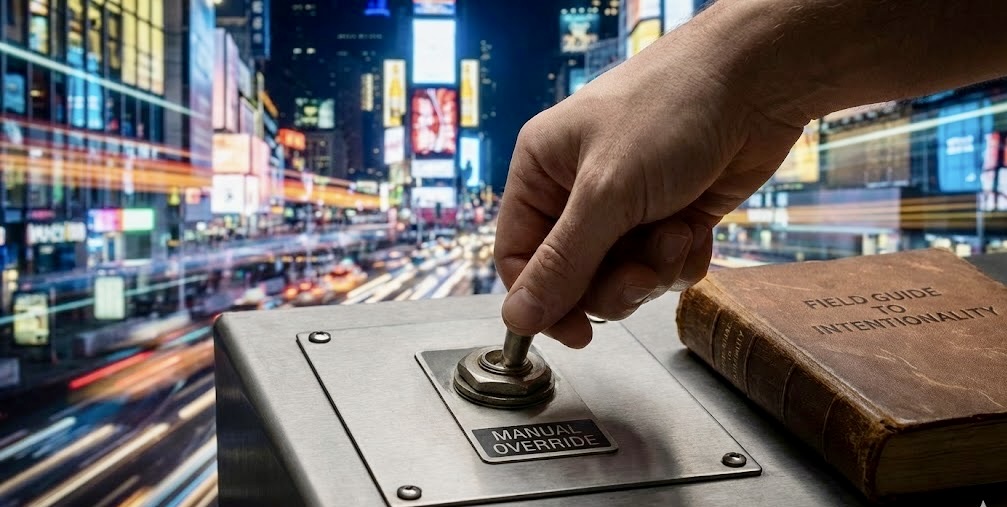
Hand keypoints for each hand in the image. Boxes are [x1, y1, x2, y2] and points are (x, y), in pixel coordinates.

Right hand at [494, 21, 804, 347]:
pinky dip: (682, 258)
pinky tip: (697, 226)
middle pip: (574, 278)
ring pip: (622, 278)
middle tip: (642, 268)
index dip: (542, 301)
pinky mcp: (669, 216)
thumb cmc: (670, 110)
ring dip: (653, 267)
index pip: (518, 257)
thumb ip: (561, 264)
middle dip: (614, 281)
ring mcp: (626, 206)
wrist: (757, 81)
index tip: (576, 332)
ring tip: (676, 230)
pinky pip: (662, 268)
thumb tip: (516, 318)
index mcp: (541, 172)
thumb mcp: (606, 193)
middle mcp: (578, 191)